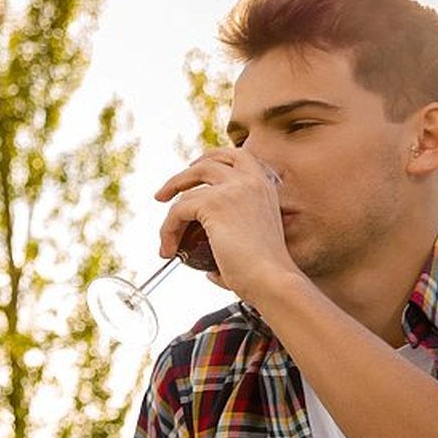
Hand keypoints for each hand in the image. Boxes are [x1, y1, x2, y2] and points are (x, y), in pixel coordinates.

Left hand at [153, 148, 288, 298]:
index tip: (193, 169)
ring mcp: (232, 189)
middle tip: (164, 193)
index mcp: (264, 186)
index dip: (211, 159)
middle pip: (208, 163)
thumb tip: (212, 270)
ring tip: (165, 238)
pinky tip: (169, 249)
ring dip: (170, 213)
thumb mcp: (253, 246)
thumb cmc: (265, 275)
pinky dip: (167, 229)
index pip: (237, 157)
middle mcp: (251, 181)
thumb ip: (234, 246)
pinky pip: (178, 210)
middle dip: (182, 175)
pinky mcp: (213, 204)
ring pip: (187, 189)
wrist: (272, 281)